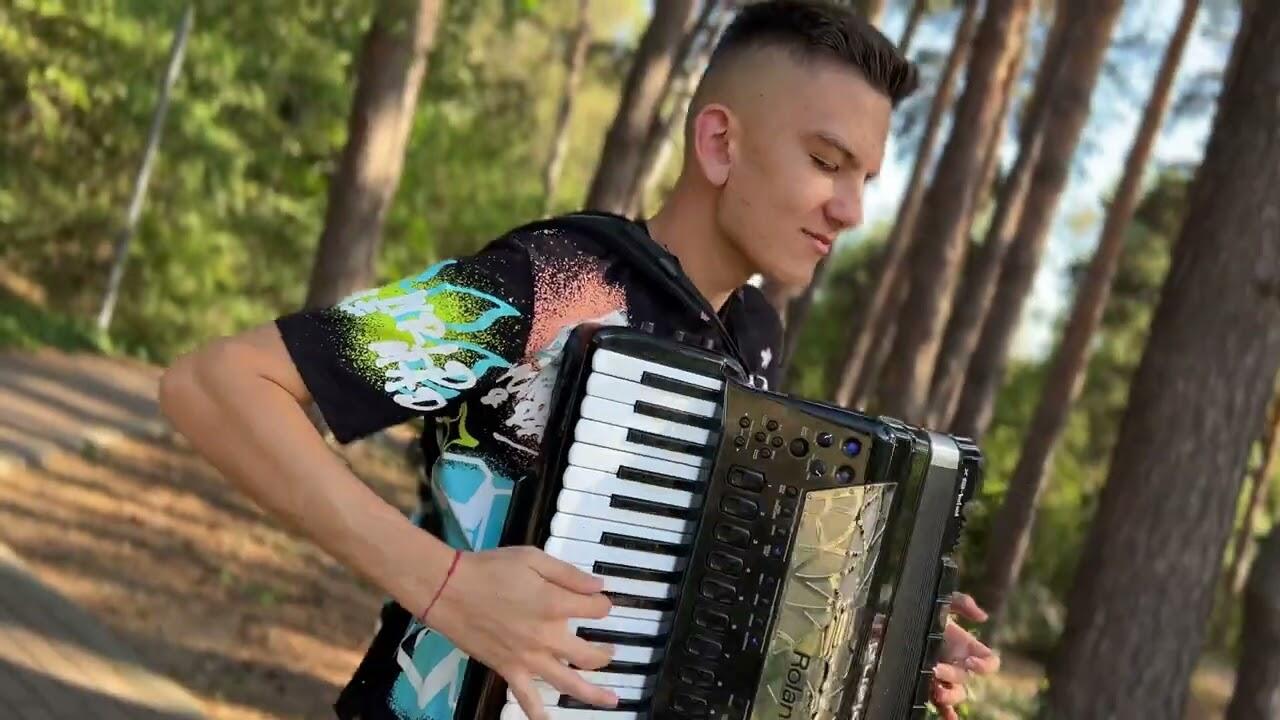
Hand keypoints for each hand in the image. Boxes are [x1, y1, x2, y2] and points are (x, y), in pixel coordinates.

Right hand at [428, 546, 618, 719]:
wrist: (449, 589)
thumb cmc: (490, 569)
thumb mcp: (533, 558)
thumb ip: (569, 574)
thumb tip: (599, 587)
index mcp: (556, 604)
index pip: (597, 610)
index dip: (603, 604)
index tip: (600, 601)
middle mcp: (547, 636)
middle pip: (590, 654)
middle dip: (606, 653)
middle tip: (610, 651)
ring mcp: (529, 658)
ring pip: (569, 683)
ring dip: (593, 694)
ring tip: (611, 700)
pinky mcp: (509, 670)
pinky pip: (527, 699)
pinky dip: (539, 715)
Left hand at [931, 593, 1000, 719]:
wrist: (895, 621)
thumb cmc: (923, 611)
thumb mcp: (941, 602)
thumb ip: (961, 602)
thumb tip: (983, 617)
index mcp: (966, 647)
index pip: (989, 662)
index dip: (986, 666)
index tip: (971, 662)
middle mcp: (958, 665)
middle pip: (966, 680)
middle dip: (952, 676)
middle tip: (935, 669)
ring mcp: (944, 678)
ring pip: (956, 695)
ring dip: (949, 696)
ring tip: (935, 691)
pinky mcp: (928, 686)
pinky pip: (941, 706)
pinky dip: (946, 714)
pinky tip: (947, 719)